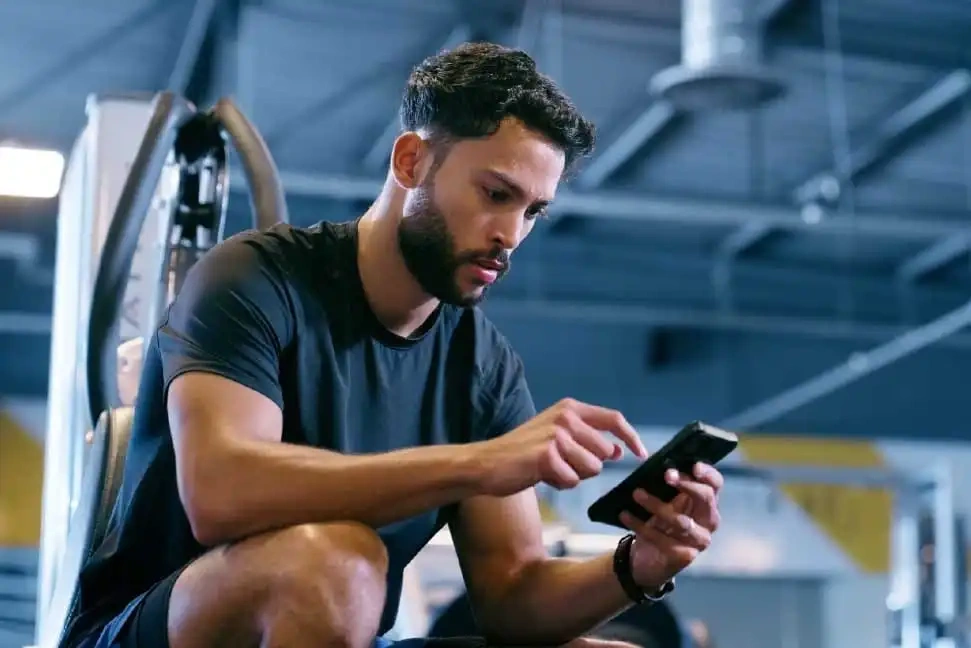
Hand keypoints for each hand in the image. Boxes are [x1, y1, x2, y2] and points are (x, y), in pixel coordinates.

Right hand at [473, 398, 647, 496]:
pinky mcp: (547, 455)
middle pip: (605, 452)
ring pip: (591, 468)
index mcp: (569, 408)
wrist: (486, 463)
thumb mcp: (558, 438)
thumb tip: (618, 451)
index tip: (641, 454)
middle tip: (560, 464)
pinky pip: (572, 480)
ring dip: (574, 476)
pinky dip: (560, 484)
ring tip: (549, 469)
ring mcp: (556, 434)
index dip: (631, 437)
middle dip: (588, 466)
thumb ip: (588, 440)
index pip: (613, 419)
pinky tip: (541, 475)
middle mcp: (565, 417)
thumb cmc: (523, 453)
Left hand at [619, 462, 723, 589]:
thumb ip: (668, 484)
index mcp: (706, 503)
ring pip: (682, 520)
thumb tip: (664, 464)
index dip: (708, 474)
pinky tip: (625, 515)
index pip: (715, 484)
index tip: (694, 466)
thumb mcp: (664, 500)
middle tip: (667, 475)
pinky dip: (641, 525)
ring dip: (657, 504)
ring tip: (637, 493)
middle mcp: (709, 521)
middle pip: (706, 499)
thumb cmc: (658, 520)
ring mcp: (699, 541)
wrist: (647, 557)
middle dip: (687, 485)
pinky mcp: (684, 556)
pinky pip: (662, 539)